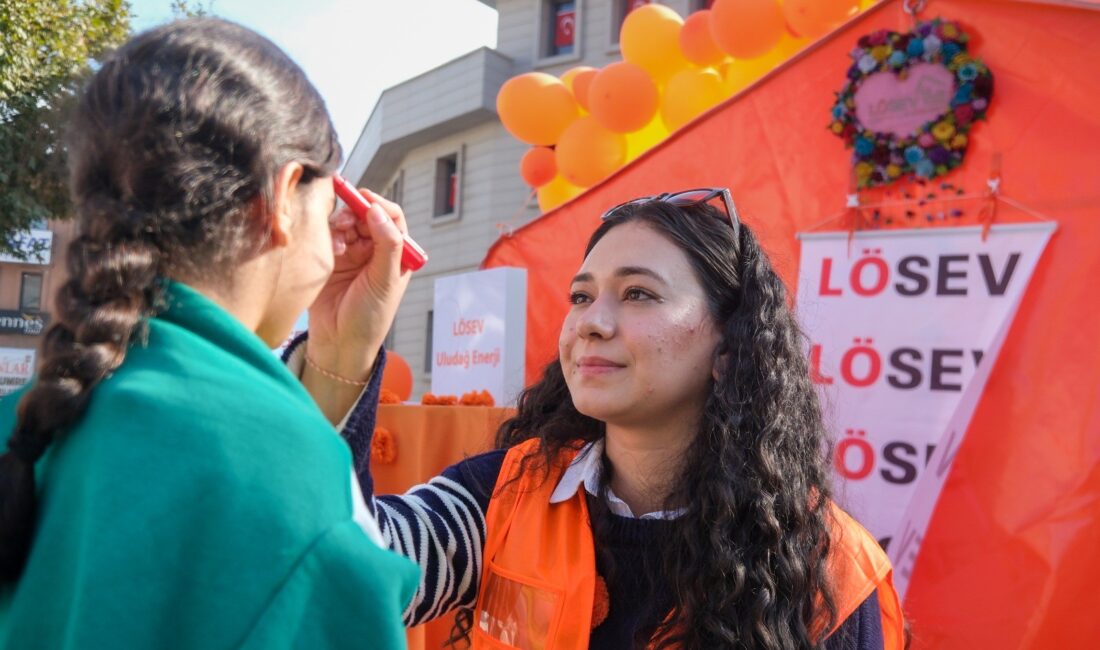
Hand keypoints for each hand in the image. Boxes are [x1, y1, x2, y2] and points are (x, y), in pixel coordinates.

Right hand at [307, 186, 410, 379]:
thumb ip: (387, 245)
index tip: (365, 200)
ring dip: (342, 224)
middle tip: (346, 221)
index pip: (392, 218)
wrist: (339, 343)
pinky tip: (333, 249)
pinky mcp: (330, 259)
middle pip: (366, 215)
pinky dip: (330, 236)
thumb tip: (378, 211)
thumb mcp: (385, 281)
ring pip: (346, 222)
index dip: (380, 205)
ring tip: (340, 241)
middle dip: (356, 212)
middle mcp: (374, 250)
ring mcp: (352, 253)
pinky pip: (328, 236)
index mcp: (396, 254)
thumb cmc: (369, 318)